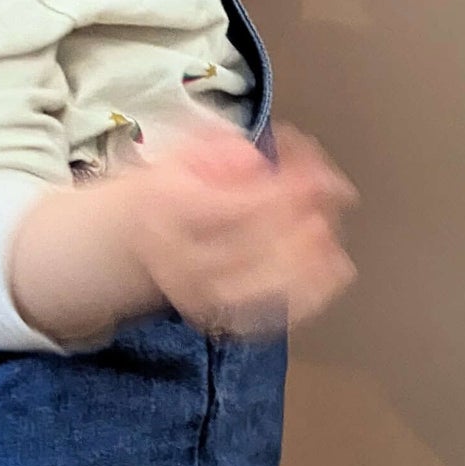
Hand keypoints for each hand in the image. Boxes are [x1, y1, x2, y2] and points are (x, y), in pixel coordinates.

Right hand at [10, 123, 357, 343]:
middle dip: (300, 216)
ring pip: (262, 285)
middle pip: (250, 245)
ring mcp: (200, 295)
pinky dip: (308, 297)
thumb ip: (214, 148)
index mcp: (164, 210)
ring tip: (332, 228)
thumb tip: (252, 156)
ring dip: (309, 256)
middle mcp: (179, 258)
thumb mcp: (178, 155)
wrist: (127, 247)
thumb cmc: (167, 192)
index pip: (229, 206)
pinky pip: (268, 315)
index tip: (314, 171)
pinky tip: (337, 270)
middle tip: (332, 190)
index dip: (280, 190)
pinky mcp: (220, 317)